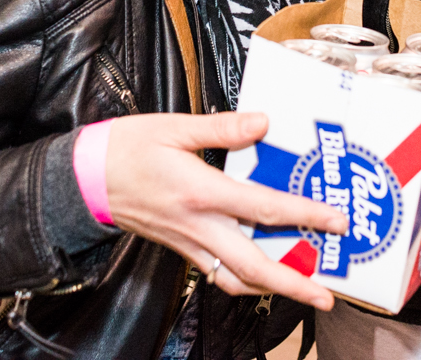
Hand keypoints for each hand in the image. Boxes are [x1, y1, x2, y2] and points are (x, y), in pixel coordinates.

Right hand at [105, 112, 346, 309]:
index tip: (336, 222)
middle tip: (327, 297)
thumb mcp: (173, 127)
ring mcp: (190, 243)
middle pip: (255, 266)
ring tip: (304, 291)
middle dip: (295, 284)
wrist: (84, 180)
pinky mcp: (181, 249)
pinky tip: (264, 278)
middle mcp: (199, 226)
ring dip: (274, 290)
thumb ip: (222, 128)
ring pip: (237, 280)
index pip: (265, 209)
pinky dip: (246, 282)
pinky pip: (219, 275)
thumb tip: (263, 122)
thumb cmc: (126, 149)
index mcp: (202, 192)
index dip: (305, 216)